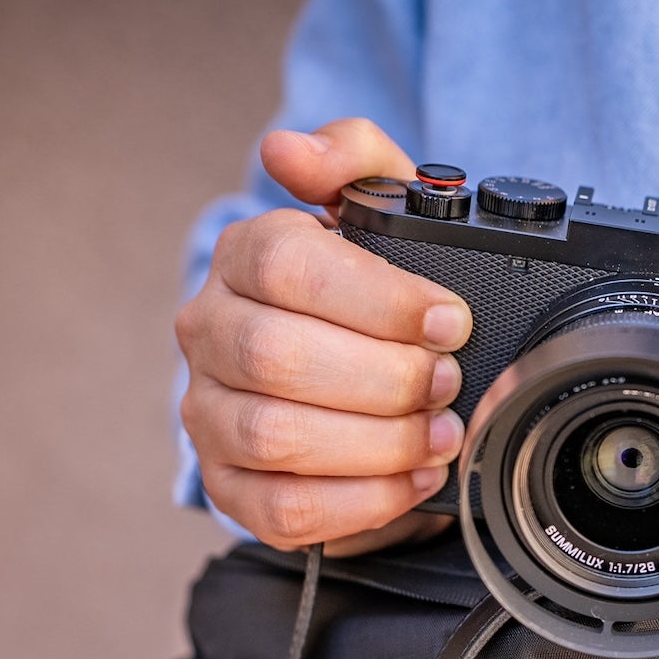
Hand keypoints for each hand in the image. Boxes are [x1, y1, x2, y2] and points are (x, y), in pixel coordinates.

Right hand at [174, 118, 469, 552]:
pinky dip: (362, 501)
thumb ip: (351, 156)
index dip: (377, 298)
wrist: (348, 374)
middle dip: (385, 377)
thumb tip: (289, 148)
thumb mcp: (377, 210)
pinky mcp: (231, 487)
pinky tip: (411, 478)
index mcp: (242, 256)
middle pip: (278, 358)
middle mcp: (210, 333)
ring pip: (277, 437)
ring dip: (378, 443)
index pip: (285, 266)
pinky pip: (284, 510)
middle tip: (447, 382)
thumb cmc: (364, 293)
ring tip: (440, 434)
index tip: (449, 318)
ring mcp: (209, 414)